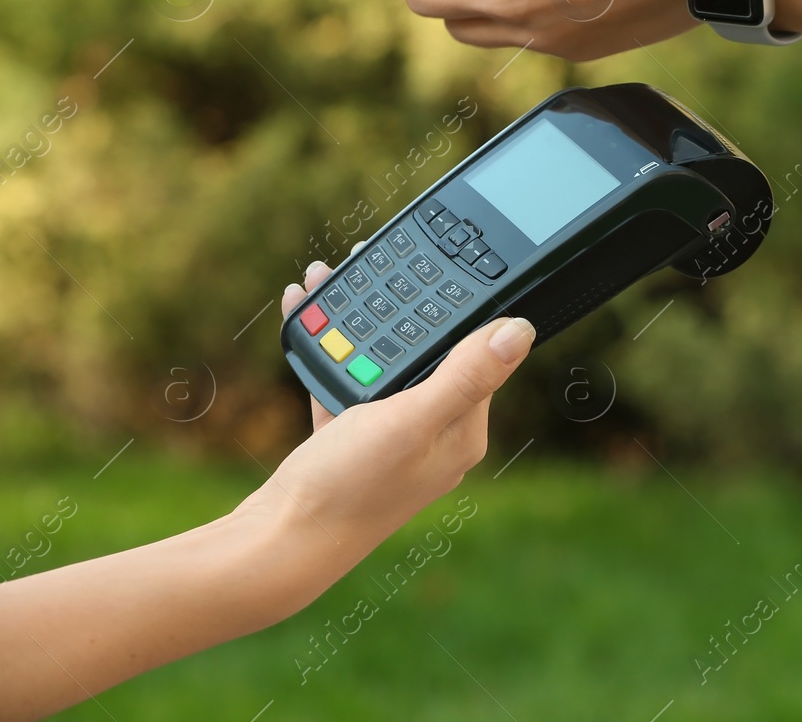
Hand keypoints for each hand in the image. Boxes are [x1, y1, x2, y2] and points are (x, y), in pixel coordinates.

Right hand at [238, 262, 534, 586]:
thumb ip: (466, 375)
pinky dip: (327, 349)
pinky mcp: (353, 444)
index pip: (476, 354)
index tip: (429, 265)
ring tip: (327, 275)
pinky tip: (304, 312)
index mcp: (464, 430)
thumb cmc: (349, 486)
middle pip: (424, 352)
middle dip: (396, 305)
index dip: (453, 307)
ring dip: (354, 319)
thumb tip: (522, 329)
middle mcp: (436, 436)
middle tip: (368, 259)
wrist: (279, 543)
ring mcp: (393, 440)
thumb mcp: (411, 419)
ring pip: (379, 362)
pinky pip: (344, 382)